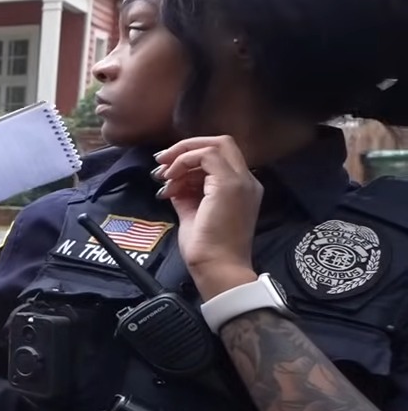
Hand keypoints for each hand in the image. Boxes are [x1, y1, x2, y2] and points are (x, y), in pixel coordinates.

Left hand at [155, 135, 261, 297]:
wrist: (216, 267)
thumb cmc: (206, 248)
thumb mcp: (192, 213)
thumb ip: (186, 194)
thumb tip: (171, 182)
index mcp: (242, 189)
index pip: (219, 157)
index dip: (191, 158)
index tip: (167, 171)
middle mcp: (247, 181)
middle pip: (221, 143)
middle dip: (187, 147)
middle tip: (162, 161)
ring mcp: (241, 181)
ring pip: (215, 145)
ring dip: (182, 156)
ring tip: (163, 177)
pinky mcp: (229, 185)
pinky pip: (206, 156)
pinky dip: (184, 162)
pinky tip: (170, 181)